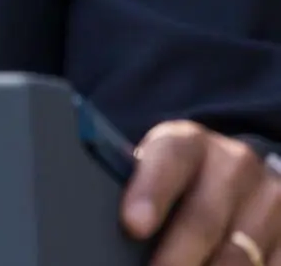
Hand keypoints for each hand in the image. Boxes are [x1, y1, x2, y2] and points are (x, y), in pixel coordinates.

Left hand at [123, 121, 280, 264]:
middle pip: (204, 217)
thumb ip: (140, 192)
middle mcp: (233, 163)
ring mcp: (267, 197)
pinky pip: (270, 264)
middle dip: (177, 255)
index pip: (171, 159)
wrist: (230, 175)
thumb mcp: (154, 170)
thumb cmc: (175, 179)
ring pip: (239, 252)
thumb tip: (127, 229)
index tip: (133, 225)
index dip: (151, 192)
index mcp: (189, 141)